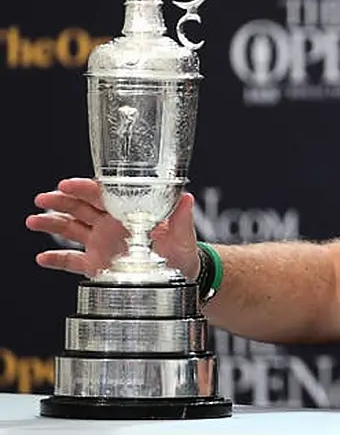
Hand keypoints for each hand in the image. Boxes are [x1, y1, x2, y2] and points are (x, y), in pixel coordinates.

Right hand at [25, 178, 200, 280]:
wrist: (180, 274)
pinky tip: (42, 257)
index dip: (83, 188)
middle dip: (61, 201)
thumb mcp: (183, 234)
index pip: (102, 194)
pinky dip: (57, 259)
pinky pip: (72, 260)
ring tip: (34, 220)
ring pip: (72, 229)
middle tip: (44, 198)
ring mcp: (101, 243)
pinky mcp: (96, 264)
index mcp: (129, 211)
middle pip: (81, 207)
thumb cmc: (182, 250)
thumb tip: (186, 197)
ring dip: (52, 223)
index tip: (66, 184)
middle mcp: (111, 224)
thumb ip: (181, 216)